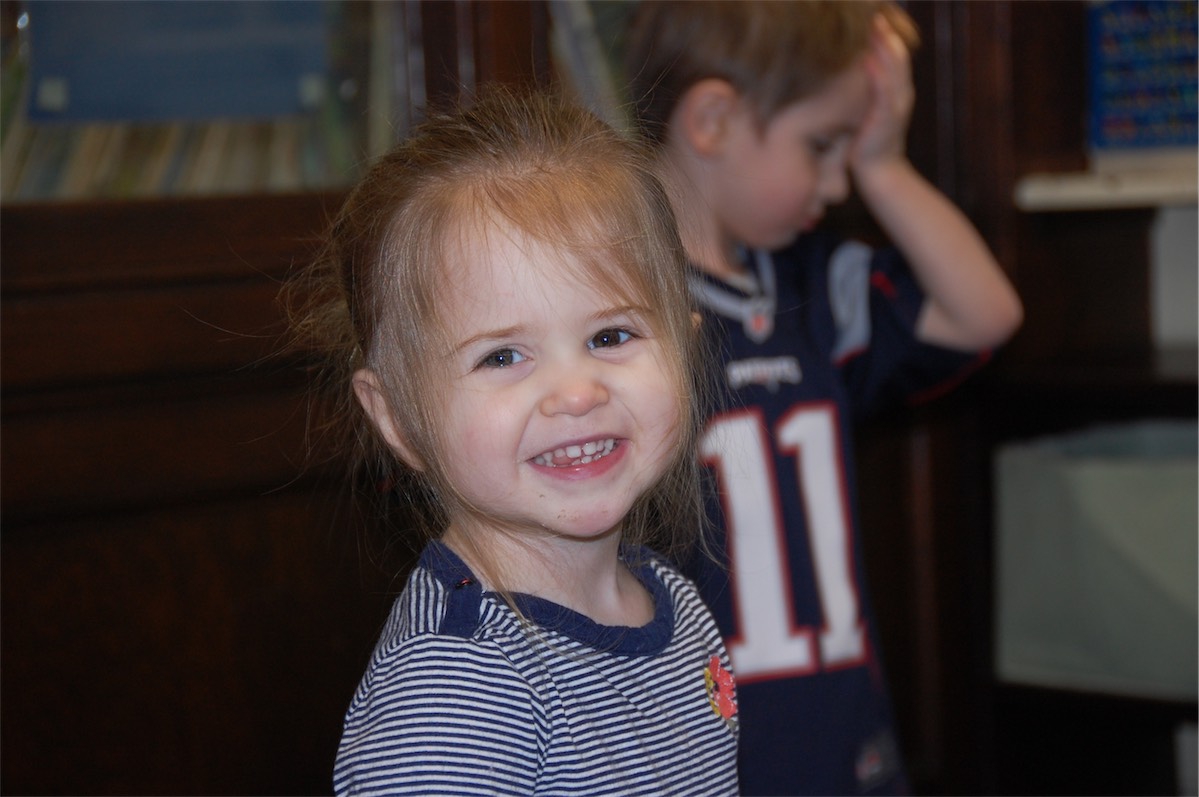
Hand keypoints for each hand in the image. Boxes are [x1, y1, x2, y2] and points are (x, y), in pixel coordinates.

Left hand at [850, 14, 913, 174]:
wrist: (879, 171)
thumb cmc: (869, 142)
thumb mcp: (868, 110)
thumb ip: (866, 91)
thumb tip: (853, 73)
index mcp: (898, 89)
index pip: (895, 55)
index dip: (886, 34)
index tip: (873, 16)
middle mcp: (901, 93)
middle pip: (897, 55)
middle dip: (887, 33)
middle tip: (875, 13)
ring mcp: (896, 105)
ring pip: (895, 68)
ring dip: (885, 46)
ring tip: (875, 26)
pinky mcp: (886, 118)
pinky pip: (883, 92)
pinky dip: (877, 74)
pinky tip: (868, 59)